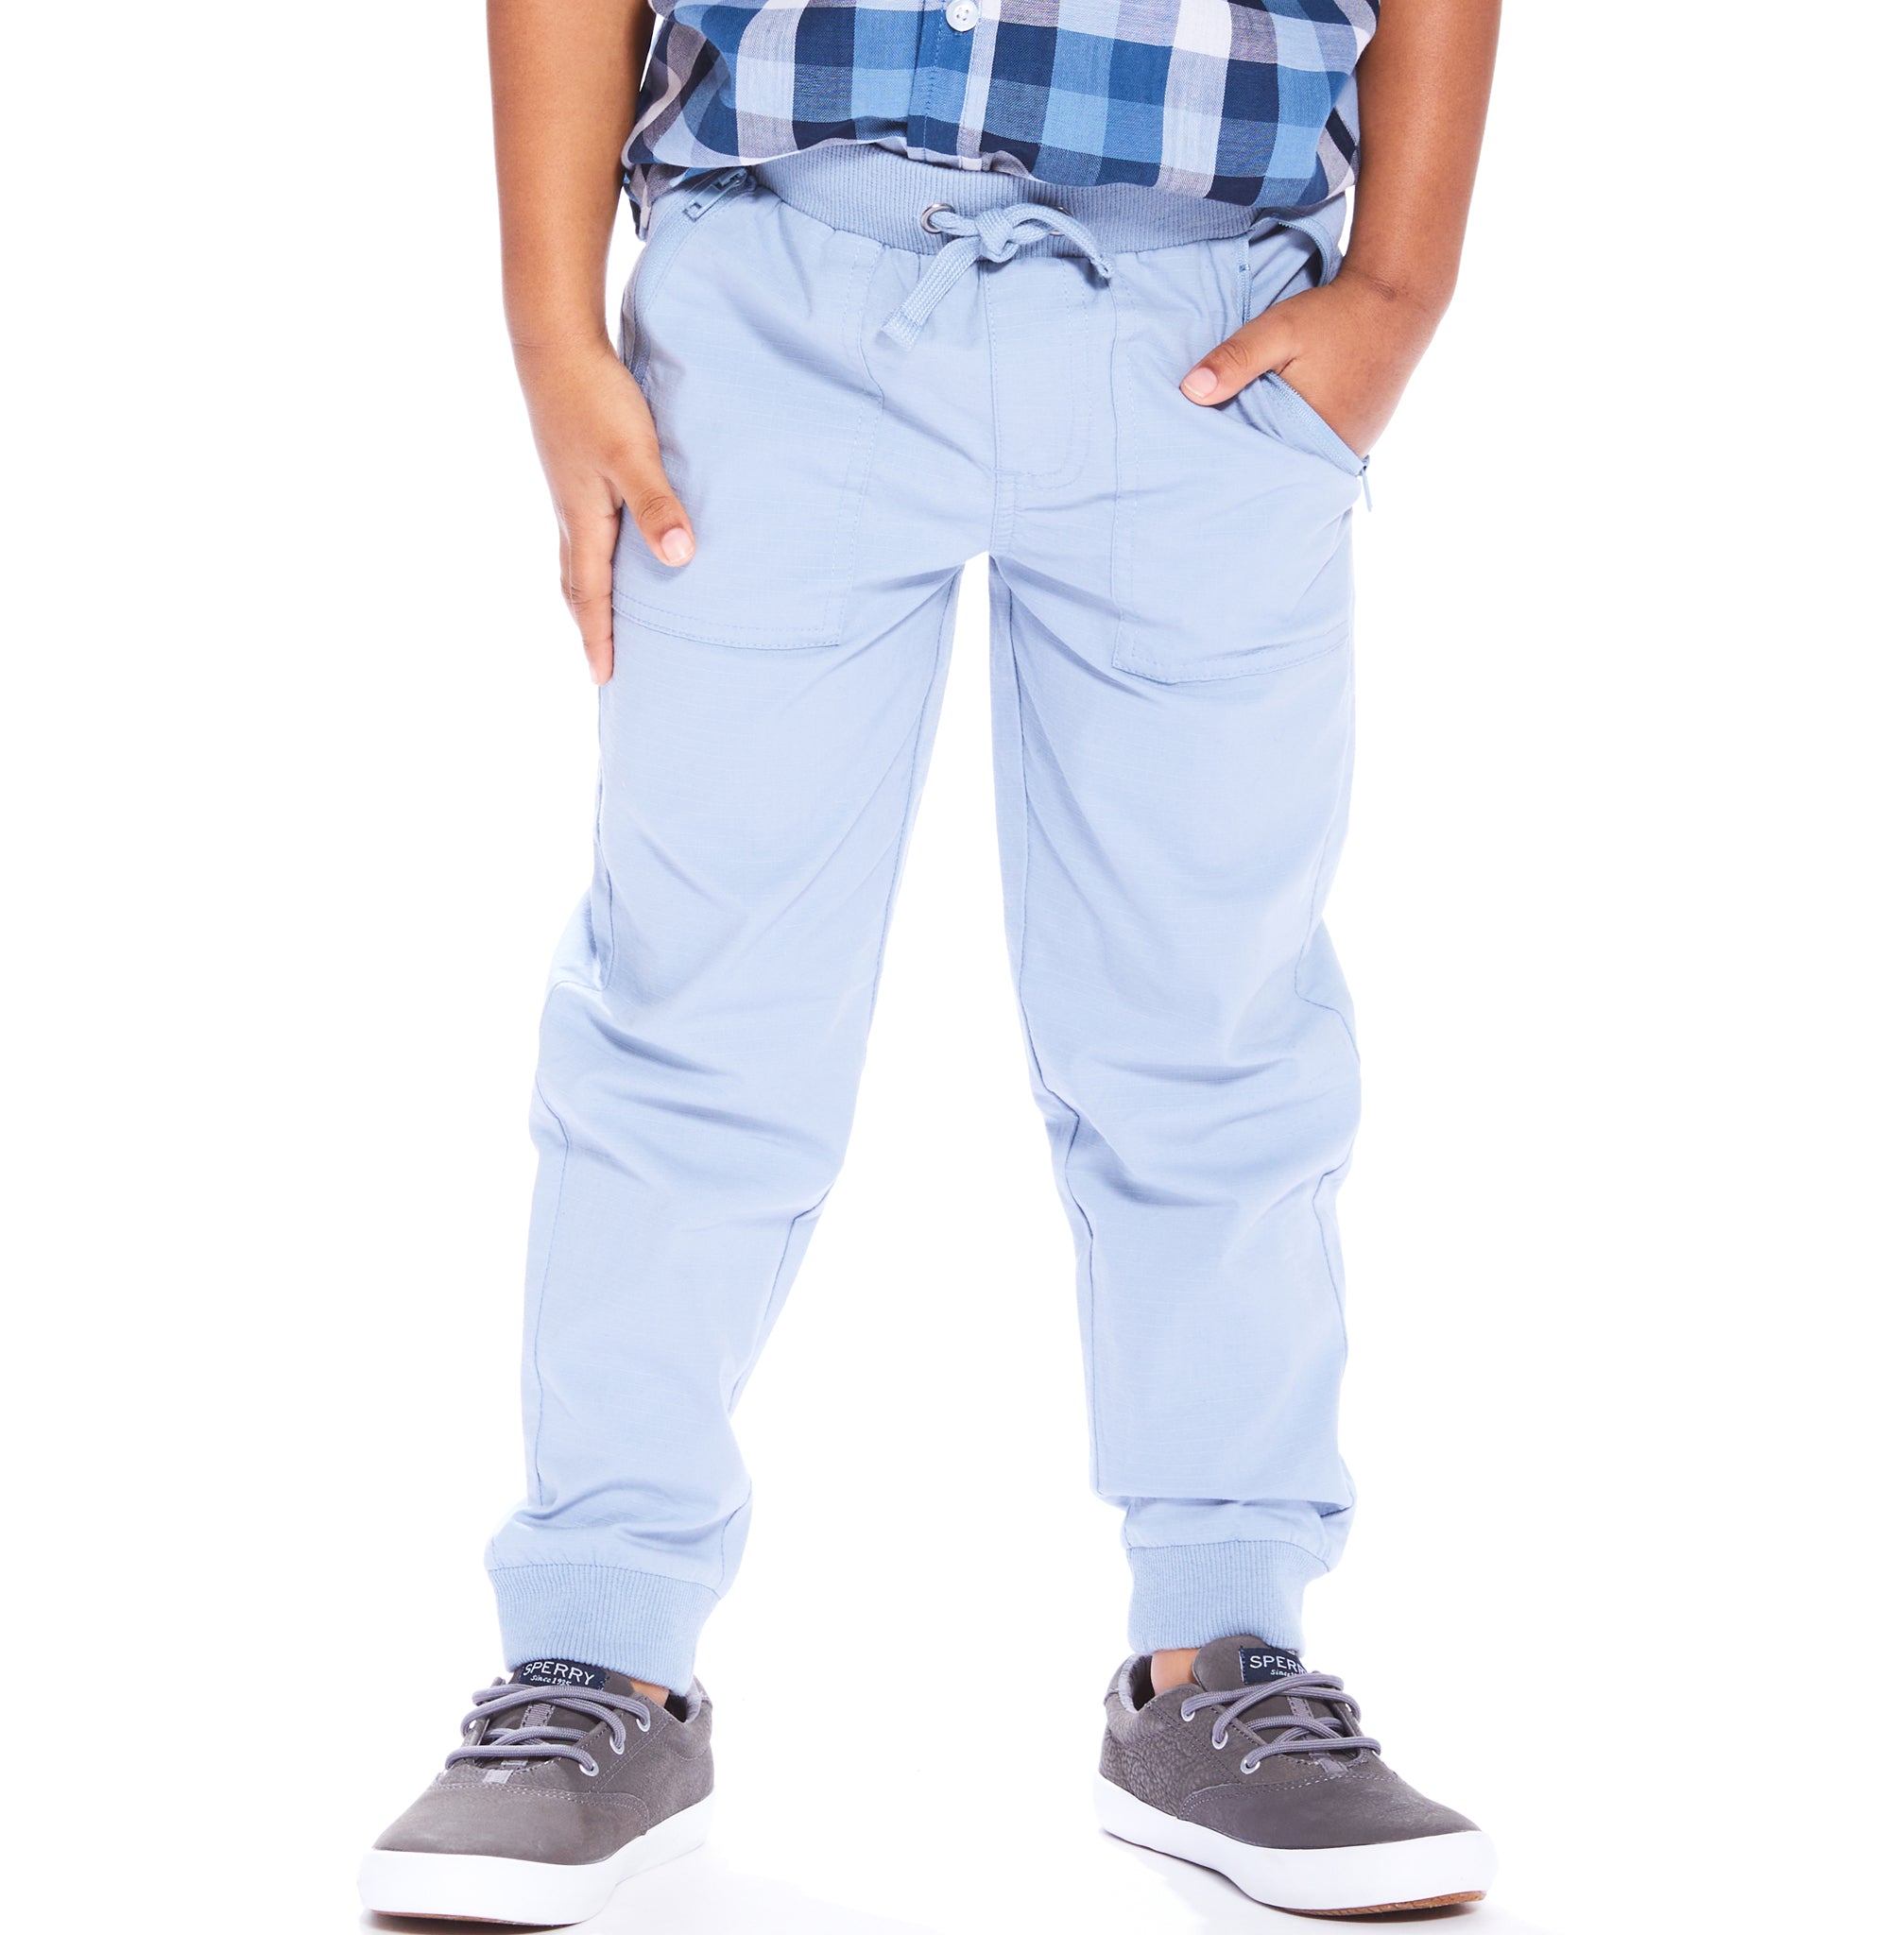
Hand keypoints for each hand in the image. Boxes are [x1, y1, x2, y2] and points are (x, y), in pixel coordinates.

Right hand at [516, 340, 693, 683]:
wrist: (553, 343)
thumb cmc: (595, 398)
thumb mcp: (632, 454)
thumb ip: (657, 505)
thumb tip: (679, 558)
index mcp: (584, 522)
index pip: (591, 598)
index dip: (599, 639)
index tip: (603, 679)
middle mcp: (572, 514)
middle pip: (577, 587)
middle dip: (589, 627)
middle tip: (601, 664)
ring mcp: (571, 492)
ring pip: (579, 559)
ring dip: (590, 595)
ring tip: (605, 620)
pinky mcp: (577, 469)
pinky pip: (584, 531)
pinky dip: (596, 557)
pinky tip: (614, 549)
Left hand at [1178, 265, 1441, 457]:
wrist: (1399, 298)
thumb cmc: (1336, 315)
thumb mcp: (1278, 329)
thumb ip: (1235, 359)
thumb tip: (1190, 391)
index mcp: (1315, 438)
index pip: (1263, 472)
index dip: (1234, 470)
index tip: (1204, 469)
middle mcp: (1338, 452)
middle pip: (1284, 473)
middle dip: (1254, 470)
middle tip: (1214, 469)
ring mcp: (1354, 446)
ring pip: (1304, 464)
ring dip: (1279, 457)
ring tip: (1243, 454)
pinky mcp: (1362, 434)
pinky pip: (1322, 451)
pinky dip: (1300, 445)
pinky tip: (1280, 435)